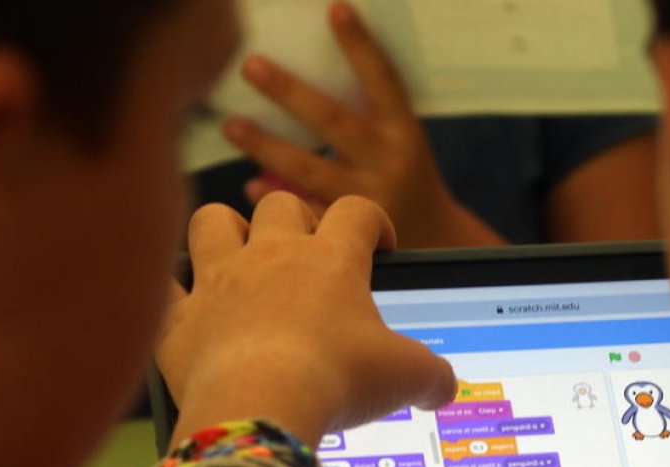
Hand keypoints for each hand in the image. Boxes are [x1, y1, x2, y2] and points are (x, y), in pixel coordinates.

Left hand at [157, 192, 455, 446]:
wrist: (260, 409)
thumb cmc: (337, 380)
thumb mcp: (406, 377)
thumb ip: (433, 377)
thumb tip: (445, 390)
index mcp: (332, 259)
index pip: (358, 211)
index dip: (374, 222)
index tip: (381, 247)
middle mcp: (272, 256)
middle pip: (281, 204)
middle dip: (296, 220)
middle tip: (310, 254)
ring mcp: (220, 282)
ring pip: (212, 221)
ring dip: (227, 232)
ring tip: (242, 259)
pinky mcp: (180, 319)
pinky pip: (164, 285)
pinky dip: (171, 290)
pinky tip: (185, 304)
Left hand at [222, 1, 501, 247]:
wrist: (437, 240)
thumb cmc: (406, 176)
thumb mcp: (399, 141)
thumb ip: (362, 116)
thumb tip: (297, 82)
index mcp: (404, 132)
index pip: (383, 80)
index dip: (360, 46)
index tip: (335, 10)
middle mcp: (388, 163)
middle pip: (333, 122)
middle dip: (289, 92)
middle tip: (251, 64)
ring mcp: (369, 199)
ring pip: (309, 169)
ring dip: (266, 146)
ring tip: (231, 124)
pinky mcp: (350, 232)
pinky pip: (304, 210)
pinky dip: (275, 197)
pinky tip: (251, 185)